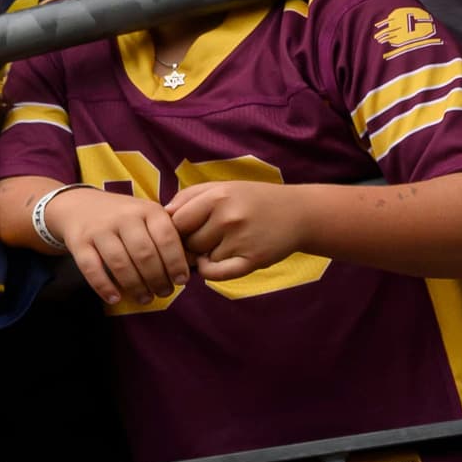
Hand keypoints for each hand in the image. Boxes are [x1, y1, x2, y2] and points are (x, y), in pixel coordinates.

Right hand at [51, 185, 191, 307]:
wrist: (79, 205)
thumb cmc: (123, 216)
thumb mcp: (148, 215)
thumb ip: (167, 234)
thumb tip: (192, 262)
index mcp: (147, 210)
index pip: (166, 238)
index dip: (176, 262)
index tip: (181, 280)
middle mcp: (124, 217)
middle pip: (144, 254)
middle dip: (157, 279)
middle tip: (164, 293)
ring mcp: (100, 230)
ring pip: (120, 264)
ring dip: (135, 286)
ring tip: (145, 299)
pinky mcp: (79, 242)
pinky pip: (92, 269)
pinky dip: (104, 287)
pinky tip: (115, 298)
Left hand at [164, 177, 311, 282]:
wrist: (299, 213)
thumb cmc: (253, 200)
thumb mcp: (222, 187)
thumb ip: (189, 197)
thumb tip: (162, 215)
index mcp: (218, 196)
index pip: (175, 223)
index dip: (174, 231)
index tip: (183, 231)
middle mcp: (228, 218)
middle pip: (186, 244)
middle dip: (190, 245)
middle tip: (206, 238)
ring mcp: (240, 240)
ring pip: (200, 260)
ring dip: (205, 257)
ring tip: (222, 244)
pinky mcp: (251, 260)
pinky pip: (215, 274)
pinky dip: (212, 271)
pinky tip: (220, 261)